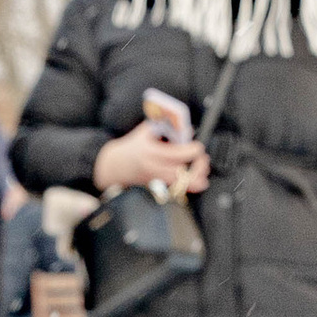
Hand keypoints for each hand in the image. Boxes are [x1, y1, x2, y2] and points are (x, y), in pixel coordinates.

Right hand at [92, 122, 209, 198]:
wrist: (113, 166)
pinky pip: (176, 189)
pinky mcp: (155, 186)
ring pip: (180, 184)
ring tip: (203, 174)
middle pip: (181, 172)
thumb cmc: (132, 146)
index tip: (198, 147)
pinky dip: (188, 186)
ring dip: (195, 179)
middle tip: (202, 159)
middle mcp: (153, 168)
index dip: (191, 150)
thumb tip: (187, 130)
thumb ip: (166, 128)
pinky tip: (198, 183)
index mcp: (151, 152)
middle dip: (197, 167)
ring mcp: (154, 179)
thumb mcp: (146, 131)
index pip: (176, 154)